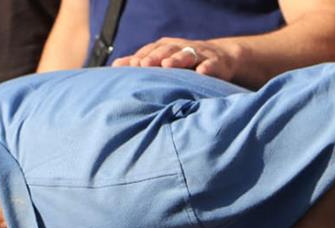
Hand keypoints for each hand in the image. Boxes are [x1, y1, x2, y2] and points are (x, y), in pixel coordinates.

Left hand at [112, 37, 239, 81]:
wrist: (220, 57)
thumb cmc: (185, 62)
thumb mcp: (164, 59)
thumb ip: (141, 63)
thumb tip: (114, 66)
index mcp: (166, 47)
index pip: (151, 50)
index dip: (141, 57)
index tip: (130, 66)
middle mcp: (180, 48)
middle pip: (167, 50)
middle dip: (155, 56)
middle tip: (144, 64)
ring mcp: (198, 54)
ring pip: (187, 54)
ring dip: (177, 59)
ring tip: (168, 65)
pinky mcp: (215, 62)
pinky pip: (211, 64)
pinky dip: (206, 67)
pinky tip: (202, 72)